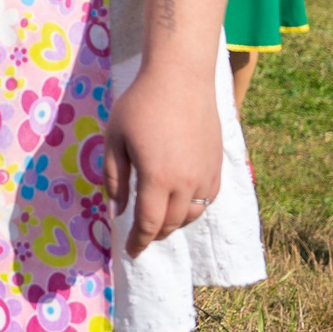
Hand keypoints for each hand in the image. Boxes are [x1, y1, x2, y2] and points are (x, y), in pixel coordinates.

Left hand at [102, 63, 223, 256]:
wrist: (181, 79)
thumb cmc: (141, 105)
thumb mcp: (115, 139)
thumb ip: (115, 177)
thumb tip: (117, 209)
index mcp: (158, 178)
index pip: (149, 224)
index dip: (139, 241)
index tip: (132, 252)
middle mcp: (187, 182)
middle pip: (172, 223)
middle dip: (155, 234)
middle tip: (141, 237)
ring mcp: (206, 175)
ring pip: (193, 214)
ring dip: (175, 224)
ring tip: (160, 223)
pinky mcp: (217, 165)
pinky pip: (208, 198)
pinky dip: (193, 208)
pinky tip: (181, 203)